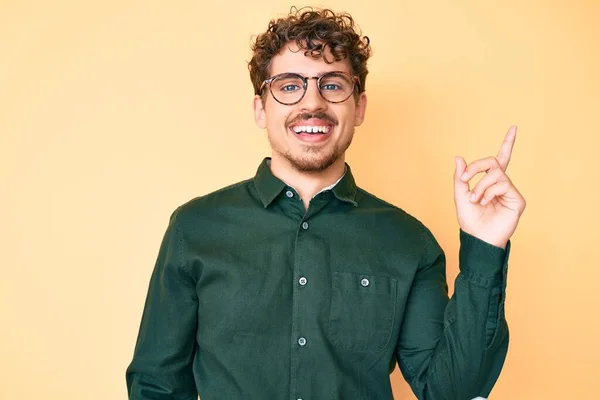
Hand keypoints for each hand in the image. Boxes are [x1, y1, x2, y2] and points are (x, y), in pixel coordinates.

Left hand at [453, 126, 525, 248]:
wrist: (478, 238)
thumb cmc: (470, 220)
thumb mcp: (460, 195)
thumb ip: (460, 177)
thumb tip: (459, 157)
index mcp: (490, 182)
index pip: (501, 159)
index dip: (508, 143)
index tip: (514, 128)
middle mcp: (502, 184)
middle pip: (493, 161)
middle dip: (476, 167)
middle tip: (465, 179)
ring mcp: (510, 191)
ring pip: (495, 173)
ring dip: (480, 186)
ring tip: (475, 200)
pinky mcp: (517, 199)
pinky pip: (502, 184)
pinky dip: (489, 192)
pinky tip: (485, 203)